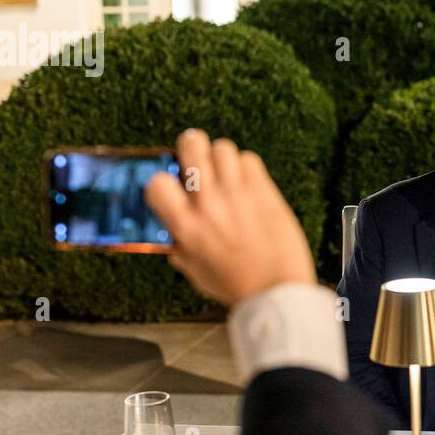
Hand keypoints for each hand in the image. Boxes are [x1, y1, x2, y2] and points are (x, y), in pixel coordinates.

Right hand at [145, 129, 315, 304]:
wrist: (277, 288)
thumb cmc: (236, 285)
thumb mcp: (196, 271)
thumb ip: (180, 249)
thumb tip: (172, 238)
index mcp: (185, 226)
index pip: (157, 182)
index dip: (162, 180)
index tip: (171, 185)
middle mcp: (208, 204)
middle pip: (192, 146)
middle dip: (190, 147)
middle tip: (195, 157)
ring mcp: (237, 194)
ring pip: (222, 148)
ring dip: (220, 158)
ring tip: (225, 173)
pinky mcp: (263, 191)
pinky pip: (249, 159)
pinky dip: (245, 166)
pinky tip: (246, 182)